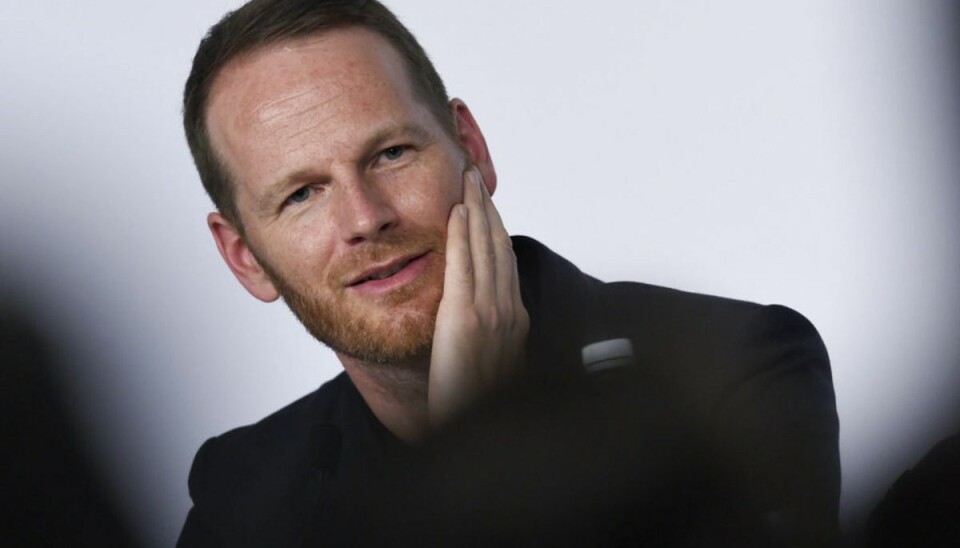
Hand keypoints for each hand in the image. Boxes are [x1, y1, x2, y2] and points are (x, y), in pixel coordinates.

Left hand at [428, 168, 528, 427]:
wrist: (476, 429)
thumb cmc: (481, 406)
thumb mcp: (496, 366)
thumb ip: (494, 338)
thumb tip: (489, 323)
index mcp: (515, 319)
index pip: (504, 261)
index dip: (495, 228)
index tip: (486, 203)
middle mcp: (507, 309)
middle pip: (498, 245)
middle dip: (487, 207)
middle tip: (476, 175)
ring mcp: (489, 311)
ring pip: (484, 246)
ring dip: (476, 208)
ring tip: (467, 179)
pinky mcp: (464, 316)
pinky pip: (463, 264)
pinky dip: (463, 234)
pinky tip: (459, 210)